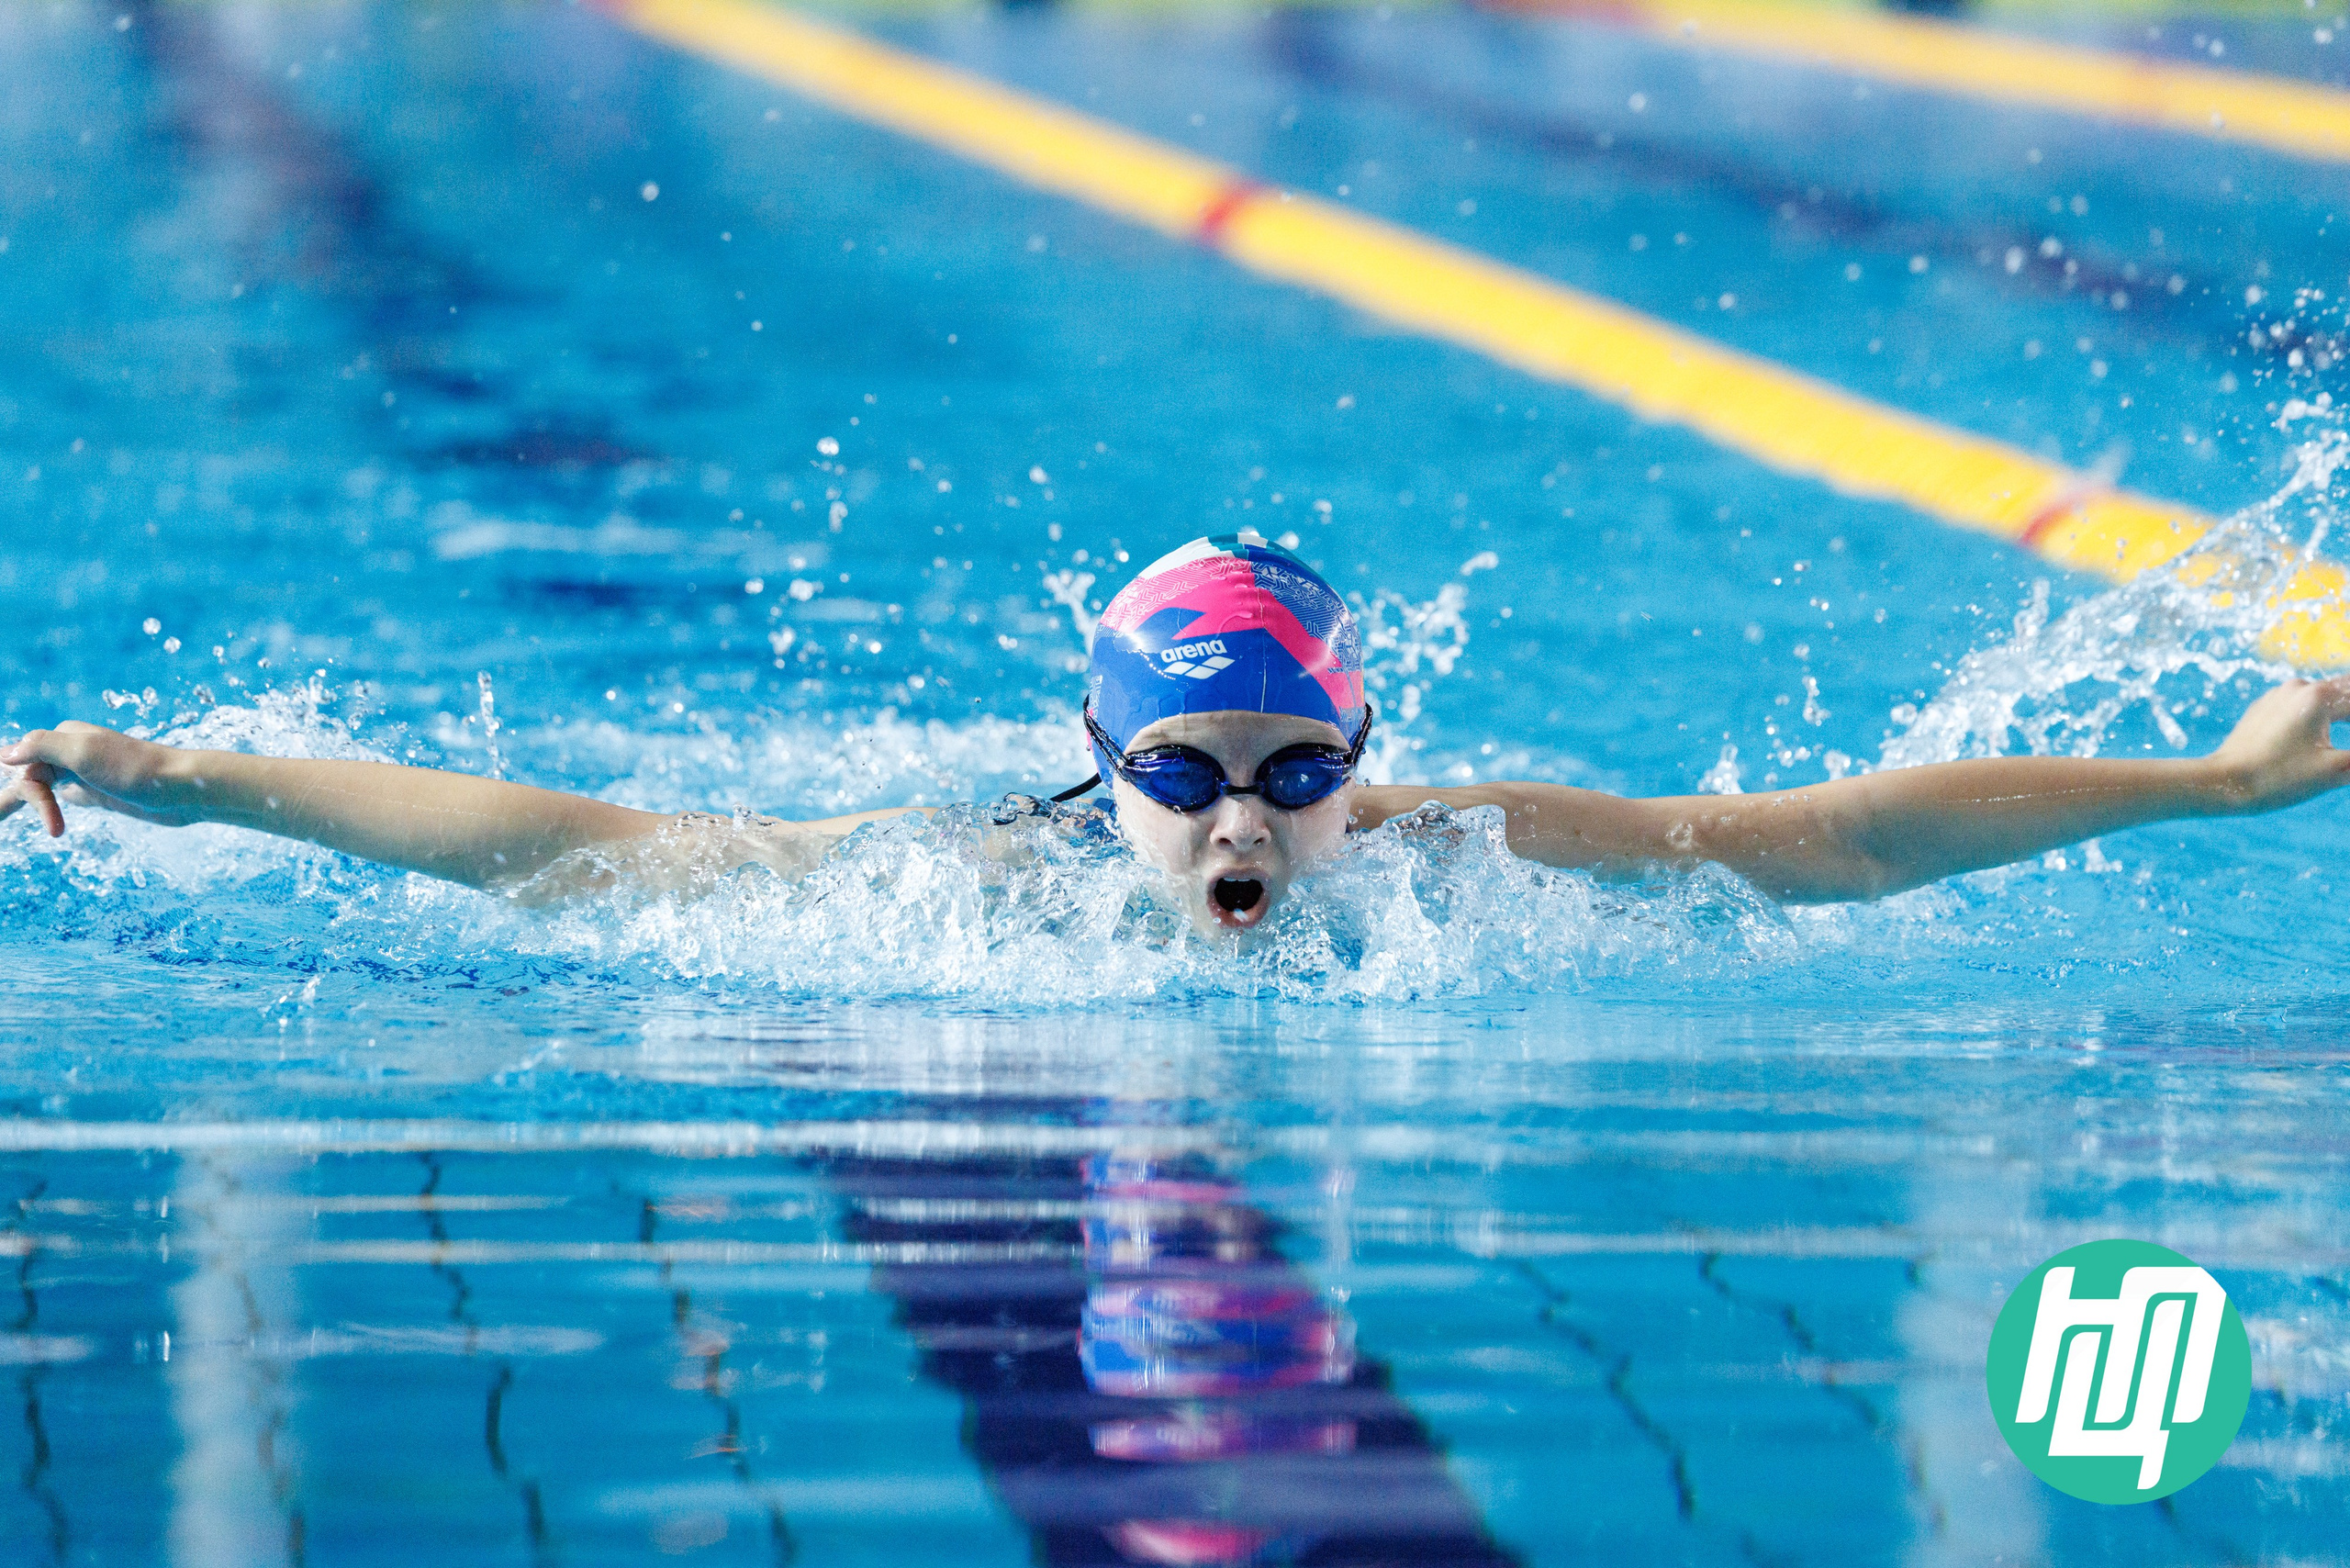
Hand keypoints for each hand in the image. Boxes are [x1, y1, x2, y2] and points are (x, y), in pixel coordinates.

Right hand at [0, 722, 197, 836]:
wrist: (181, 790)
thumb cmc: (137, 770)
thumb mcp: (84, 753)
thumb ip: (44, 747)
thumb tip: (7, 754)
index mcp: (63, 737)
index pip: (25, 766)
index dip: (29, 796)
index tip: (53, 824)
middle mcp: (68, 752)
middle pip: (27, 776)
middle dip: (19, 801)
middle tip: (28, 822)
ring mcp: (80, 773)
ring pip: (39, 788)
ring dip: (33, 808)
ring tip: (51, 830)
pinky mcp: (93, 791)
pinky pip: (58, 798)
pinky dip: (48, 810)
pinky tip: (53, 825)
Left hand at [2208, 676, 2349, 814]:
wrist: (2222, 783)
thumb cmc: (2277, 779)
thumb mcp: (2336, 771)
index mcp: (2318, 696)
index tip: (2349, 758)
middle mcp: (2298, 687)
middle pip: (2347, 691)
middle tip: (2344, 745)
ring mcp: (2278, 696)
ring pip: (2326, 697)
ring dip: (2344, 711)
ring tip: (2342, 725)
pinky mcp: (2265, 709)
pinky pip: (2304, 705)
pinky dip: (2324, 714)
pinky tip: (2329, 731)